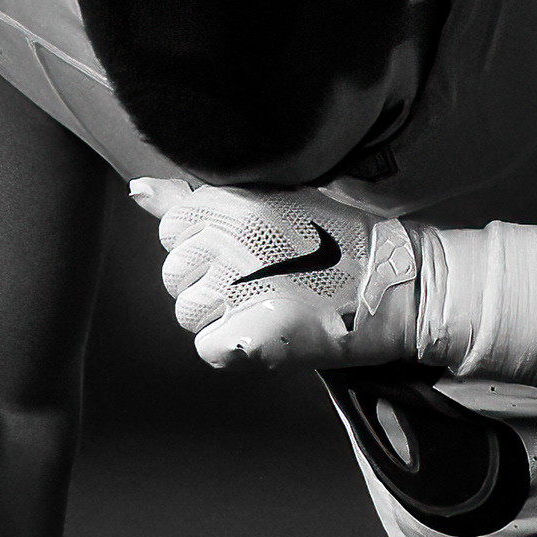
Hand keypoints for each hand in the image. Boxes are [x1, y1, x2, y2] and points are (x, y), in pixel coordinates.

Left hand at [129, 178, 423, 373]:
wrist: (398, 285)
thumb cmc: (340, 241)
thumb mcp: (277, 197)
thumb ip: (200, 197)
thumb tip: (138, 189)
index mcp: (233, 201)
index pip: (172, 226)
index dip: (201, 245)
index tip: (242, 252)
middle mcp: (228, 240)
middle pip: (176, 274)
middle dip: (208, 283)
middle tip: (262, 282)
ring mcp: (237, 288)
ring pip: (188, 313)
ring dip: (220, 317)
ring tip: (268, 306)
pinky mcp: (249, 333)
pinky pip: (208, 347)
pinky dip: (232, 348)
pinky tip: (267, 332)